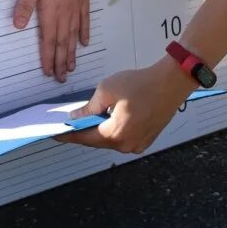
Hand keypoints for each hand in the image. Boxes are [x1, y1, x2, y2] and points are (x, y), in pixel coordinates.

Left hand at [11, 0, 89, 81]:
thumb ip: (25, 5)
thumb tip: (18, 26)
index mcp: (51, 11)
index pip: (48, 41)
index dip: (48, 58)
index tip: (48, 73)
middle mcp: (65, 13)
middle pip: (62, 43)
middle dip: (61, 62)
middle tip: (61, 78)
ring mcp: (76, 6)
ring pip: (74, 36)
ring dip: (72, 53)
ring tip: (71, 67)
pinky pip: (84, 21)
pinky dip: (84, 33)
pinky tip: (84, 43)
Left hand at [59, 57, 191, 153]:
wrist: (171, 82)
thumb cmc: (141, 83)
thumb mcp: (107, 90)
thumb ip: (89, 107)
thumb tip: (77, 118)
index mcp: (114, 134)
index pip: (83, 138)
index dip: (67, 135)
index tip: (55, 134)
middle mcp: (126, 145)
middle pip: (97, 141)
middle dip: (85, 131)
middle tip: (72, 122)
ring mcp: (138, 144)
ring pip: (111, 140)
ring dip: (101, 130)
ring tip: (92, 116)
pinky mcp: (146, 139)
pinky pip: (124, 138)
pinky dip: (115, 130)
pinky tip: (111, 117)